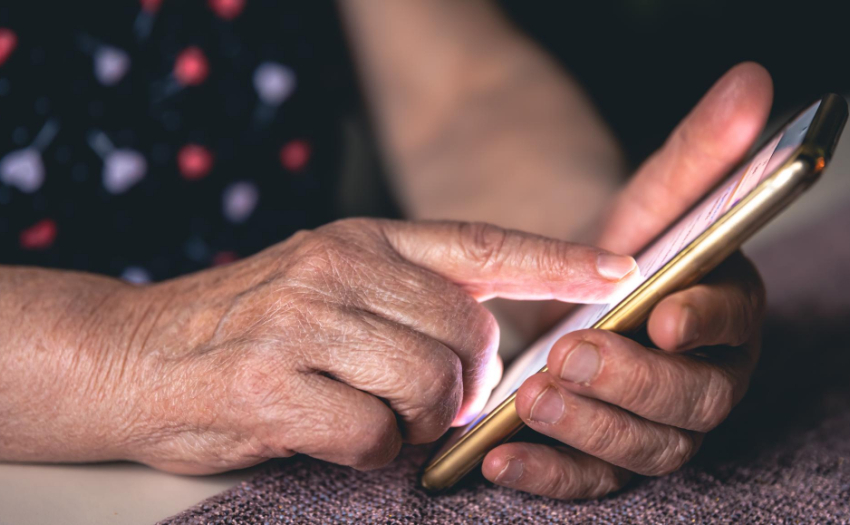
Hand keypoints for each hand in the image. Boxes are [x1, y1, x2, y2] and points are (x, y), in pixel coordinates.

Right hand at [16, 219, 637, 473]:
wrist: (134, 353)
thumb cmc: (244, 326)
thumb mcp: (326, 283)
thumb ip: (405, 299)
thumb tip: (489, 344)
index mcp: (362, 240)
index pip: (481, 245)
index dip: (557, 259)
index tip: (620, 272)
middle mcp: (337, 269)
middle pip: (467, 334)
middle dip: (466, 382)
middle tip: (429, 399)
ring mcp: (302, 324)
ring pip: (427, 385)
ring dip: (417, 420)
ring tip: (378, 418)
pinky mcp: (271, 385)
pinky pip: (373, 434)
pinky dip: (373, 452)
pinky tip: (340, 439)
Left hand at [482, 62, 772, 497]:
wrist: (568, 293)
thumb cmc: (615, 248)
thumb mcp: (644, 200)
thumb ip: (696, 153)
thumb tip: (752, 81)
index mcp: (726, 312)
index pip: (735, 323)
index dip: (705, 321)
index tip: (662, 314)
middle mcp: (704, 378)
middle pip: (691, 401)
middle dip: (633, 382)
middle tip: (571, 355)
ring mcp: (656, 426)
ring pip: (644, 449)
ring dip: (590, 430)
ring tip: (531, 399)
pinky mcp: (606, 458)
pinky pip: (589, 482)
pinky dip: (549, 476)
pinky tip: (499, 461)